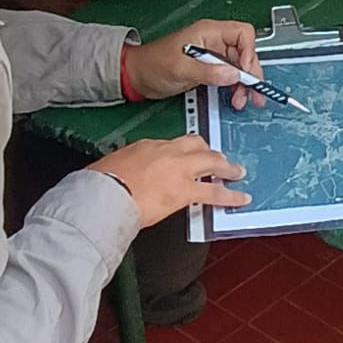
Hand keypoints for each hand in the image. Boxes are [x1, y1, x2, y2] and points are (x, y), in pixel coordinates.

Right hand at [90, 135, 250, 228]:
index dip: (184, 151)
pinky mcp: (185, 191)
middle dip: (210, 152)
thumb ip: (126, 167)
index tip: (187, 156)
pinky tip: (240, 198)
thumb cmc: (102, 185)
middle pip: (198, 145)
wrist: (104, 196)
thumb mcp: (112, 166)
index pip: (174, 144)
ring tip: (236, 173)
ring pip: (212, 162)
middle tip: (218, 160)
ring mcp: (179, 169)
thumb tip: (125, 176)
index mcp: (148, 145)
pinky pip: (214, 192)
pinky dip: (230, 196)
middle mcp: (167, 152)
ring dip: (226, 168)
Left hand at [123, 18, 263, 107]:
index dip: (249, 52)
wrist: (137, 76)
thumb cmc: (152, 64)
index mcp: (208, 32)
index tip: (244, 71)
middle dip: (250, 72)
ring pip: (240, 66)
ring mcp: (213, 55)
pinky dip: (235, 87)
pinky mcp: (210, 69)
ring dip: (244, 83)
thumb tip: (234, 75)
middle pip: (245, 52)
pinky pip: (230, 76)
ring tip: (242, 100)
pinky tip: (235, 98)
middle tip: (252, 92)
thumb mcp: (180, 68)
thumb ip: (208, 71)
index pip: (243, 33)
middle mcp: (214, 41)